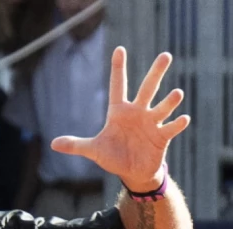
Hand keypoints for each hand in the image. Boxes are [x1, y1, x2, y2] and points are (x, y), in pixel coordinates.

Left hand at [51, 47, 190, 191]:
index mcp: (119, 112)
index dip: (118, 69)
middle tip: (166, 55)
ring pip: (162, 107)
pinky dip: (177, 124)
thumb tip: (53, 144)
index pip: (118, 86)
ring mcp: (151, 123)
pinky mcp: (162, 137)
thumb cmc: (113, 156)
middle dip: (156, 73)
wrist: (132, 172)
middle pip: (147, 89)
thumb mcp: (93, 150)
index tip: (119, 49)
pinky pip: (171, 128)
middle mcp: (138, 113)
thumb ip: (76, 145)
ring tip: (176, 93)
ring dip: (169, 101)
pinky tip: (183, 119)